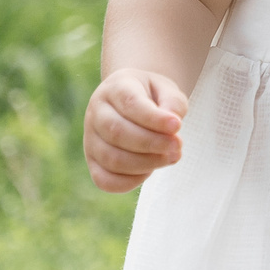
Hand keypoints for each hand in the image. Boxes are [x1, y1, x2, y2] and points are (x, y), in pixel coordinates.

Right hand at [85, 68, 187, 191]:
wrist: (133, 100)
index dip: (154, 118)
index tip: (178, 126)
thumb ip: (173, 103)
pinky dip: (129, 182)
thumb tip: (172, 126)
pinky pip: (104, 180)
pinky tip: (150, 170)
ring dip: (146, 163)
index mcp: (115, 87)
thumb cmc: (153, 96)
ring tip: (171, 157)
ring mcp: (91, 139)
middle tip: (178, 145)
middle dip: (152, 143)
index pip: (130, 103)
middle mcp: (96, 112)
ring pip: (111, 158)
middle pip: (117, 132)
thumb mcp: (167, 90)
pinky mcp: (92, 162)